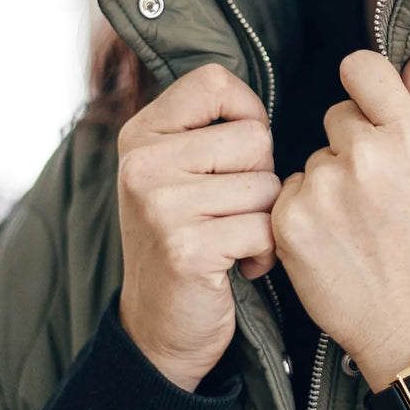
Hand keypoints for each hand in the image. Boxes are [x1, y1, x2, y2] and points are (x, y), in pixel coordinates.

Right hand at [116, 62, 280, 390]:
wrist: (158, 327)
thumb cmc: (186, 239)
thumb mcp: (179, 172)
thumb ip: (208, 130)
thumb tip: (264, 98)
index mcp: (142, 134)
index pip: (214, 81)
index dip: (247, 112)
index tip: (240, 152)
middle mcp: (143, 163)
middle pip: (255, 137)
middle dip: (260, 177)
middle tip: (229, 211)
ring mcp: (161, 204)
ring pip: (267, 185)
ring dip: (265, 218)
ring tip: (231, 239)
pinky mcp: (186, 247)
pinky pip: (265, 228)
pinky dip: (265, 252)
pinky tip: (238, 265)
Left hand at [271, 35, 409, 385]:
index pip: (361, 68)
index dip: (363, 90)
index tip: (368, 114)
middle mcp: (367, 156)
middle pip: (334, 116)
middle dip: (348, 145)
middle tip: (374, 193)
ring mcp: (325, 189)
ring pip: (310, 158)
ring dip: (325, 182)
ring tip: (355, 225)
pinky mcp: (290, 222)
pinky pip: (288, 192)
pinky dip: (302, 214)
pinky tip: (330, 242)